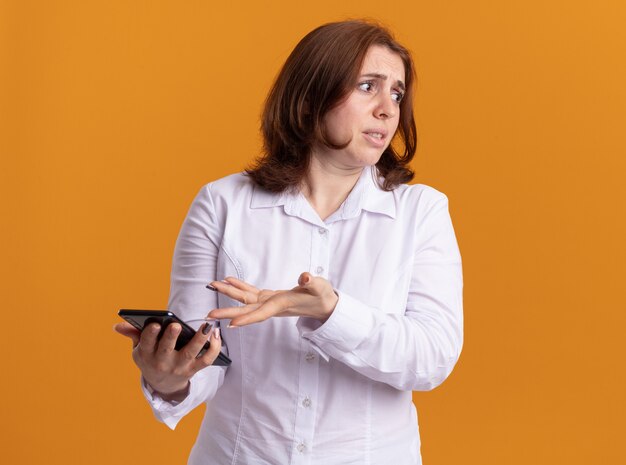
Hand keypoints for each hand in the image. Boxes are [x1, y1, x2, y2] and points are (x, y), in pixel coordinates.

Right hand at [114, 320, 221, 398]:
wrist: (163, 384)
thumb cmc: (151, 358)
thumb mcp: (139, 349)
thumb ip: (132, 334)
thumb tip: (117, 326)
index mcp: (147, 355)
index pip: (147, 344)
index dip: (150, 335)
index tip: (155, 324)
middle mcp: (163, 362)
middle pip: (167, 350)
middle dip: (171, 338)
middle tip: (176, 325)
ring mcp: (180, 367)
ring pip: (191, 353)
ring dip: (200, 339)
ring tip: (207, 326)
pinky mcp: (194, 369)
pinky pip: (206, 360)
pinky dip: (214, 348)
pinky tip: (216, 333)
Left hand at [207, 272, 337, 326]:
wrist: (324, 304)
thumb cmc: (322, 296)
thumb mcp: (319, 287)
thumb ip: (312, 282)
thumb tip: (305, 278)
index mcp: (281, 305)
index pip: (261, 314)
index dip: (247, 319)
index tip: (231, 325)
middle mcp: (272, 306)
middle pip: (246, 309)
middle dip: (227, 311)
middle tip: (208, 315)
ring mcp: (269, 302)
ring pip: (246, 300)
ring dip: (229, 294)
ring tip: (213, 286)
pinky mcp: (270, 297)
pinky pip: (252, 292)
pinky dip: (240, 286)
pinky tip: (229, 280)